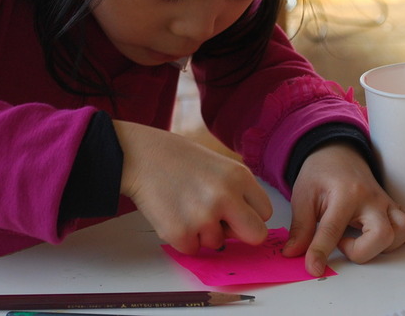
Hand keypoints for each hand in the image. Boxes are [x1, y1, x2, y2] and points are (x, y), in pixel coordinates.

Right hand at [115, 120, 272, 253]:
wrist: (139, 155)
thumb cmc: (177, 158)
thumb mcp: (219, 164)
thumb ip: (236, 191)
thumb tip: (245, 222)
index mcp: (239, 176)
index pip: (265, 213)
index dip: (249, 214)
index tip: (235, 212)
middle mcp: (226, 197)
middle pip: (256, 235)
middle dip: (240, 233)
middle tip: (221, 223)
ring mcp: (203, 217)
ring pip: (217, 243)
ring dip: (203, 232)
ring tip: (184, 206)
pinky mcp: (180, 233)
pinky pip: (192, 249)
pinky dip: (183, 238)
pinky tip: (172, 214)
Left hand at [282, 142, 404, 275]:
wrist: (337, 153)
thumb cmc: (320, 174)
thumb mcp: (302, 196)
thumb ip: (300, 228)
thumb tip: (293, 254)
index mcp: (344, 193)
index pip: (333, 229)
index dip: (320, 252)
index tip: (313, 268)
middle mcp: (371, 198)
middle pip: (383, 234)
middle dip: (362, 251)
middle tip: (342, 242)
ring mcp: (386, 202)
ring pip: (404, 230)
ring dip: (384, 245)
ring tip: (360, 238)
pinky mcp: (394, 206)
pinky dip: (404, 234)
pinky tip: (380, 233)